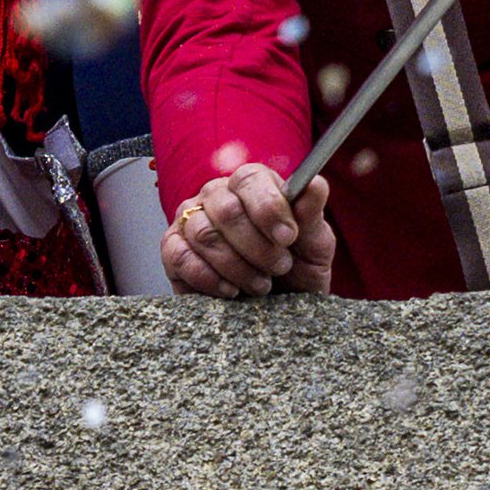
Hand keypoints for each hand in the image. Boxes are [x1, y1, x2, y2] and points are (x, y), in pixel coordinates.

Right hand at [161, 165, 334, 298]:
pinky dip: (208, 277)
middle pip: (225, 209)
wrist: (279, 311)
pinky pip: (179, 255)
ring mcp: (191, 220)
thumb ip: (311, 214)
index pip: (249, 179)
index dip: (268, 207)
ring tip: (260, 284)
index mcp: (252, 185)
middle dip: (257, 246)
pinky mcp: (173, 249)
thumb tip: (316, 183)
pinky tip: (231, 291)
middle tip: (278, 267)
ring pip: (204, 234)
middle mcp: (217, 195)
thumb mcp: (314, 245)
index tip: (288, 237)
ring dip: (237, 266)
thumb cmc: (297, 270)